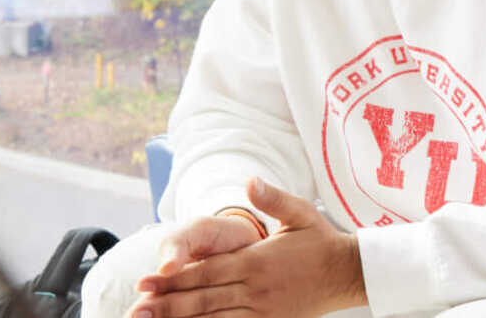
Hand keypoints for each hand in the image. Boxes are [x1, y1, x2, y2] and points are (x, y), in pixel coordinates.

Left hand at [129, 178, 368, 317]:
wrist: (348, 272)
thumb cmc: (321, 241)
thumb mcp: (300, 212)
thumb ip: (273, 199)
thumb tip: (250, 180)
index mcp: (256, 260)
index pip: (205, 271)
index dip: (173, 278)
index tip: (145, 282)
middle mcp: (255, 287)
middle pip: (203, 299)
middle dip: (167, 304)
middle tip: (137, 309)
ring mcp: (263, 309)